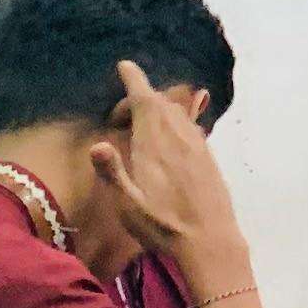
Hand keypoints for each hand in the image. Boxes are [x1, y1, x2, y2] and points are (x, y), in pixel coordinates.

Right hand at [88, 61, 252, 298]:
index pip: (146, 101)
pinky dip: (178, 121)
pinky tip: (173, 135)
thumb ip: (112, 173)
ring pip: (178, 114)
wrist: (210, 241)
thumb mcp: (128, 205)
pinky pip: (192, 127)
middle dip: (140, 100)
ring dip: (159, 110)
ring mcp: (199, 147)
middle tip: (119, 117)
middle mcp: (180, 138)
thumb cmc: (163, 226)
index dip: (135, 81)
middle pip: (161, 104)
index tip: (125, 66)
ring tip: (141, 123)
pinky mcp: (210, 159)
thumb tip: (97, 144)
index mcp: (156, 145)